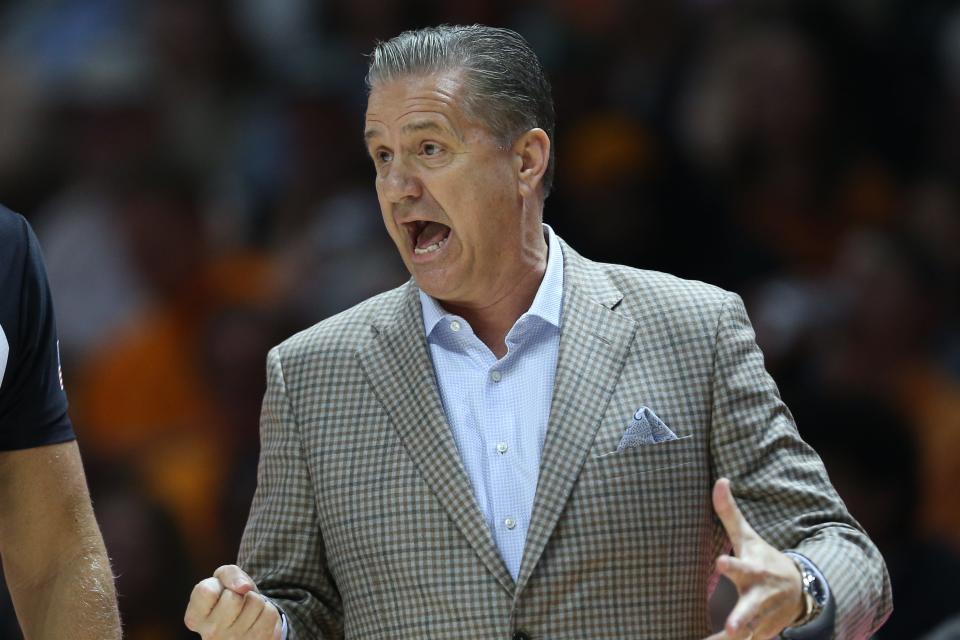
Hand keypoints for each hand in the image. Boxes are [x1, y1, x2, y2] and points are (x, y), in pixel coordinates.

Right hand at [184, 565, 281, 638]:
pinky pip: (270, 614)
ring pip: (255, 603)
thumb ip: (229, 574)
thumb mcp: (223, 579)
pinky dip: (267, 611)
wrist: (247, 622)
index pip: (207, 591)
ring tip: (248, 610)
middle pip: (233, 598)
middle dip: (240, 592)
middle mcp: (211, 634)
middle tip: (238, 601)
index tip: (220, 592)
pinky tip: (258, 620)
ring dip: (256, 601)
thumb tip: (243, 588)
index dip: (219, 585)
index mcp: (195, 618)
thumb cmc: (230, 597)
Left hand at [703, 478, 803, 639]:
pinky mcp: (759, 634)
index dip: (731, 565)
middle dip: (742, 618)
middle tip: (732, 627)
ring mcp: (761, 618)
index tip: (719, 562)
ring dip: (735, 639)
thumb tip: (720, 480)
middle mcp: (759, 597)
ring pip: (748, 634)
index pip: (742, 567)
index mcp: (754, 571)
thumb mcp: (748, 538)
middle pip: (751, 608)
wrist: (800, 591)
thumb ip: (729, 513)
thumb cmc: (764, 559)